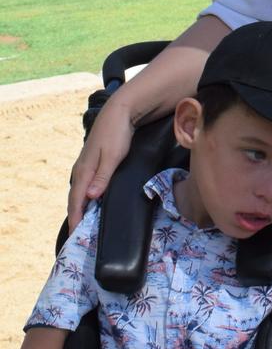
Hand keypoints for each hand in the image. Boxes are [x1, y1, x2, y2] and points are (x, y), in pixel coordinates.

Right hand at [68, 95, 134, 230]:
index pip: (77, 201)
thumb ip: (102, 177)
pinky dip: (86, 197)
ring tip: (84, 224)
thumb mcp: (113, 156)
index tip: (75, 236)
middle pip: (75, 198)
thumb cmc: (117, 134)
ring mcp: (85, 165)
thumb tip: (90, 197)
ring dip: (80, 207)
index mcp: (84, 171)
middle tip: (78, 236)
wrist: (119, 112)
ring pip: (79, 192)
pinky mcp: (91, 162)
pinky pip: (85, 185)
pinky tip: (92, 202)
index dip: (76, 219)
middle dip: (76, 217)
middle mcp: (81, 169)